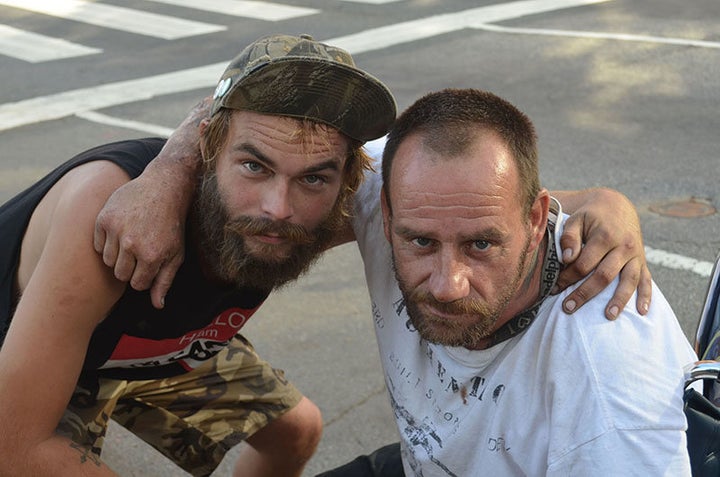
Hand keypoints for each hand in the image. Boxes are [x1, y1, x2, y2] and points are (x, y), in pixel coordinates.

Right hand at [94, 172, 185, 308]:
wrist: (164, 188)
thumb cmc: (172, 224)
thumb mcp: (176, 254)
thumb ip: (165, 281)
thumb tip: (157, 306)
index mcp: (152, 256)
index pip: (137, 285)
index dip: (144, 276)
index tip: (151, 262)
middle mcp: (131, 245)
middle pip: (120, 275)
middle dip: (131, 267)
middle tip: (141, 250)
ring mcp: (116, 230)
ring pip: (107, 261)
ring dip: (118, 255)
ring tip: (132, 239)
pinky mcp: (104, 218)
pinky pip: (97, 244)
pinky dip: (106, 241)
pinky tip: (122, 229)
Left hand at [554, 188, 651, 319]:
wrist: (617, 206)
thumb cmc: (591, 217)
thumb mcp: (577, 219)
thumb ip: (569, 237)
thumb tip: (567, 258)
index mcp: (605, 236)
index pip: (584, 263)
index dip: (568, 277)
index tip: (555, 288)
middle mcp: (623, 246)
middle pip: (604, 275)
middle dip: (585, 293)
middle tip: (568, 308)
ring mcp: (636, 255)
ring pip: (628, 280)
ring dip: (619, 300)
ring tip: (608, 316)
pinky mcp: (643, 261)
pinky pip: (647, 280)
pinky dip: (646, 296)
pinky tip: (641, 311)